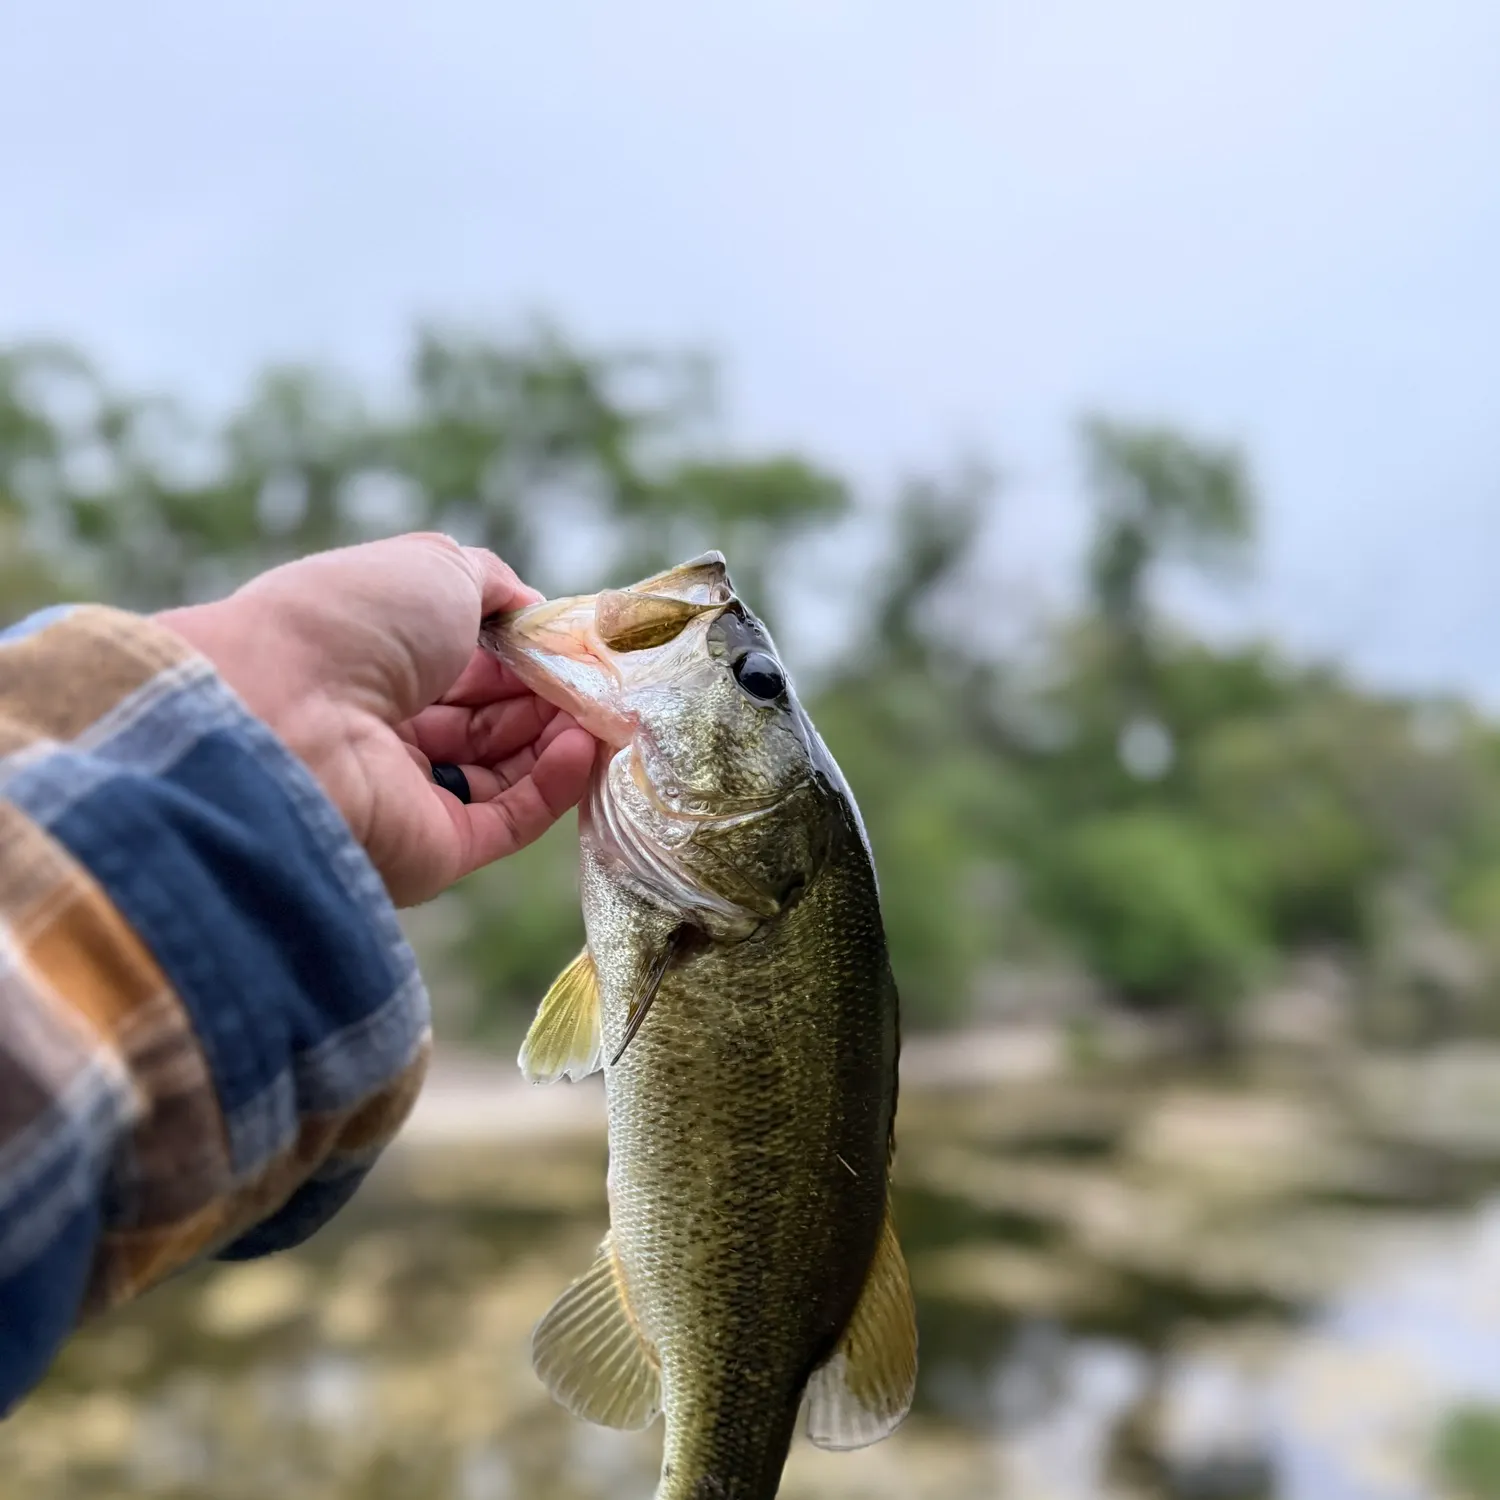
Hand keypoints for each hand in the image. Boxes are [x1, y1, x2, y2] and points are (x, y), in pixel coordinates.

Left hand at [158, 533, 596, 905]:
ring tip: (603, 708)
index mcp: (371, 661)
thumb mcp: (434, 568)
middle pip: (490, 717)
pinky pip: (510, 819)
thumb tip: (535, 611)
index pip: (466, 661)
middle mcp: (385, 730)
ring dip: (559, 735)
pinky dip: (554, 783)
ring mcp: (409, 794)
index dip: (523, 650)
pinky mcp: (434, 851)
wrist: (284, 717)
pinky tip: (582, 744)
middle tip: (602, 677)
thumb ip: (494, 584)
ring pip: (508, 769)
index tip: (576, 641)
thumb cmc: (351, 624)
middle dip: (549, 693)